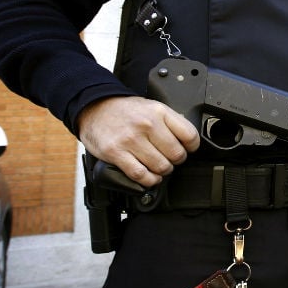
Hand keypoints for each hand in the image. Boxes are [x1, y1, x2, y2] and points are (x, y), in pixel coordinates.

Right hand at [77, 96, 200, 186]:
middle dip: (176, 161)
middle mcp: (147, 125)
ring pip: (161, 167)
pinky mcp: (116, 153)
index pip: (189, 135)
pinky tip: (149, 176)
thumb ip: (170, 122)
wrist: (95, 108)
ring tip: (159, 167)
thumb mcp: (152, 107)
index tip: (187, 149)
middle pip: (177, 155)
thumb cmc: (125, 111)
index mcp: (159, 112)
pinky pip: (140, 175)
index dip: (192, 147)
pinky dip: (149, 180)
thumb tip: (187, 140)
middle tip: (170, 159)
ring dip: (162, 171)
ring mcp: (131, 140)